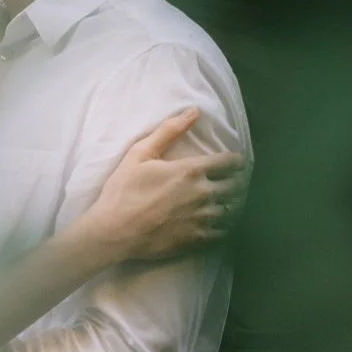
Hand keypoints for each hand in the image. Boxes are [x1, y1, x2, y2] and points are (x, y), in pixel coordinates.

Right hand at [84, 108, 245, 263]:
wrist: (114, 232)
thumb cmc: (123, 190)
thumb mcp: (140, 153)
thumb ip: (168, 131)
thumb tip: (194, 111)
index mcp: (191, 170)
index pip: (228, 162)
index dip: (235, 160)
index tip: (236, 161)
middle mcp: (203, 193)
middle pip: (235, 186)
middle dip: (238, 181)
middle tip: (235, 180)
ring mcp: (202, 219)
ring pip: (232, 209)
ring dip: (233, 203)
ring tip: (230, 201)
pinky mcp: (197, 239)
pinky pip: (223, 232)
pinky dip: (225, 226)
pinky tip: (220, 224)